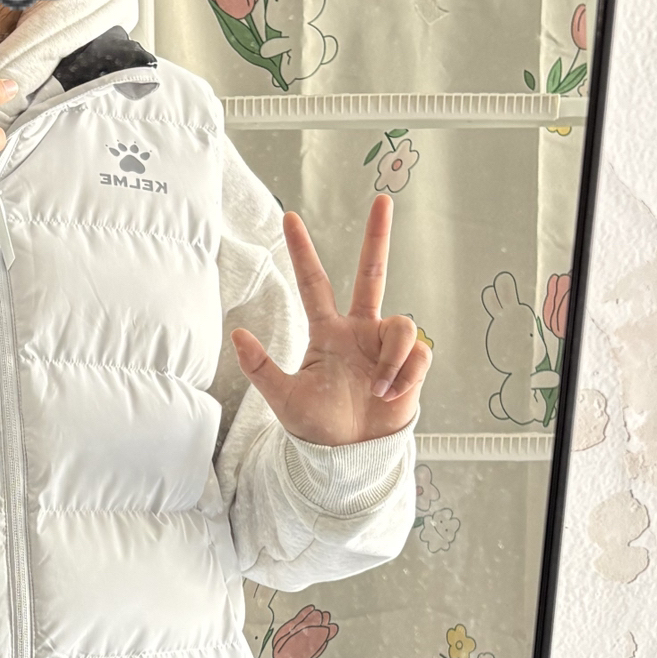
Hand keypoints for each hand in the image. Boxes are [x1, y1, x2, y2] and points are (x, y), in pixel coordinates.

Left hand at [231, 194, 429, 445]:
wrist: (351, 458)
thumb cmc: (318, 430)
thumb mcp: (284, 399)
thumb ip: (261, 367)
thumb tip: (237, 334)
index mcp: (327, 333)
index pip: (313, 283)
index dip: (302, 251)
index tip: (288, 217)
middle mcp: (360, 332)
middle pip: (372, 274)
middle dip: (378, 237)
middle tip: (383, 199)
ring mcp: (387, 347)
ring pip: (403, 325)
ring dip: (391, 359)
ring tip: (378, 390)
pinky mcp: (412, 366)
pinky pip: (418, 354)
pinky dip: (405, 375)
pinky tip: (391, 395)